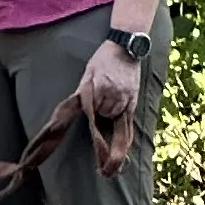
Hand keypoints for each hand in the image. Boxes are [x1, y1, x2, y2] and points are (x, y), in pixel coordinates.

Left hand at [76, 37, 141, 168]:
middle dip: (99, 113)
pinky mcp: (133, 101)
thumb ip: (81, 93)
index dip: (90, 114)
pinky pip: (128, 125)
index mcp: (99, 88)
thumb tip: (71, 110)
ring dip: (109, 114)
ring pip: (113, 117)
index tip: (88, 124)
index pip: (90, 111)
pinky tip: (120, 156)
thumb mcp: (87, 73)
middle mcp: (113, 95)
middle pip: (102, 116)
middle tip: (100, 97)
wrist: (126, 49)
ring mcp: (125, 99)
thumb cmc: (103, 59)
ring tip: (110, 99)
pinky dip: (123, 139)